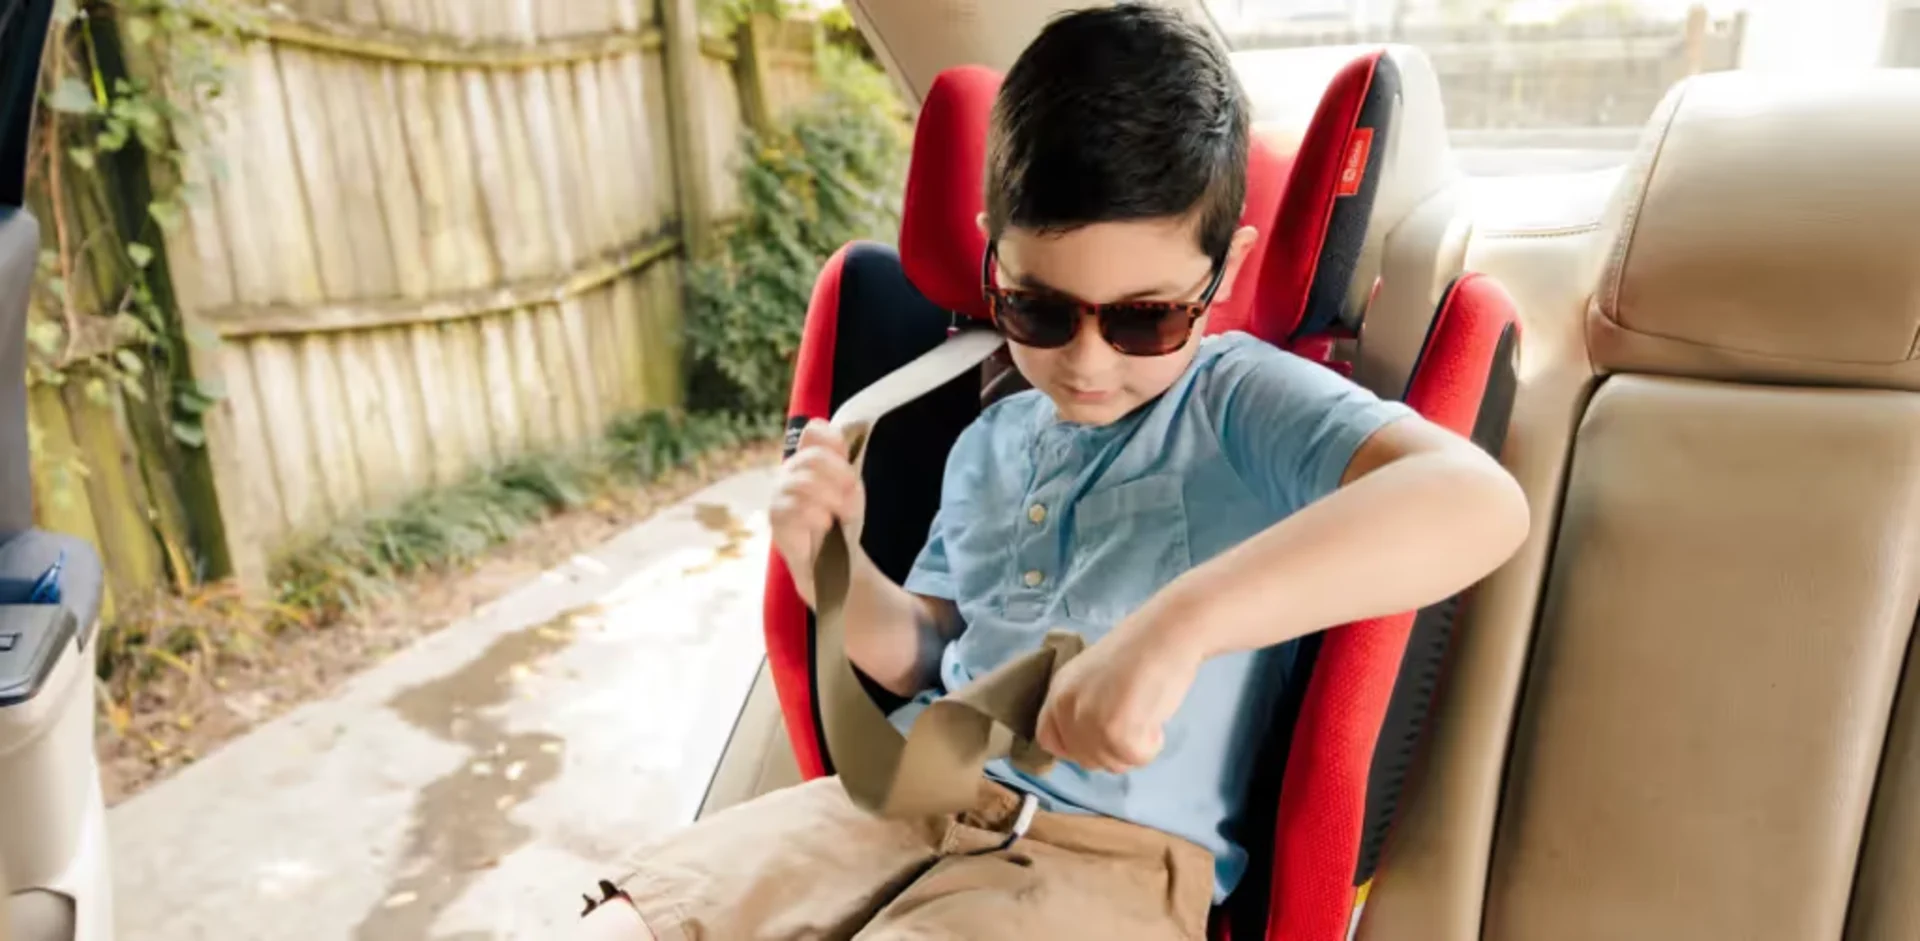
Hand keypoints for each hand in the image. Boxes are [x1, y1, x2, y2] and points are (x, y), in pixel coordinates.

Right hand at [769, 421, 864, 607]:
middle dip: (840, 476)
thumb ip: (846, 462)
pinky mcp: (776, 517)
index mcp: (810, 458)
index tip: (849, 463)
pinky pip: (794, 507)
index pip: (814, 431)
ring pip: (804, 482)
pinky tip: (825, 524)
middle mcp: (792, 470)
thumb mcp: (851, 489)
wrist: (835, 560)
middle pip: (813, 457)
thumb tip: (848, 433)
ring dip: (831, 499)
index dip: (834, 441)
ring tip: (841, 515)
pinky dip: (816, 515)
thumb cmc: (841, 521)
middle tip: (852, 495)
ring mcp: (780, 493)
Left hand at [1034, 622, 1201, 773]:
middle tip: (1136, 723)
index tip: (1103, 739)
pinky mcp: (1116, 733)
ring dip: (1135, 747)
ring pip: (1113, 763)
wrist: (1168, 632)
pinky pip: (1136, 759)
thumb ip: (1084, 706)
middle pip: (1085, 759)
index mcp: (1058, 691)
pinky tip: (1155, 719)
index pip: (1049, 741)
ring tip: (1146, 714)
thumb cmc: (1142, 650)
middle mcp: (1066, 708)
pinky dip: (1152, 746)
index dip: (1078, 748)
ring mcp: (1089, 722)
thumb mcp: (1094, 677)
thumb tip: (1094, 740)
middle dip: (1113, 750)